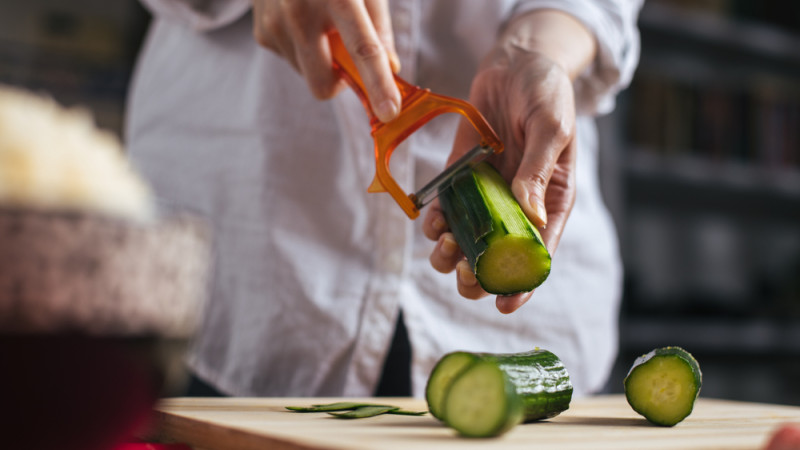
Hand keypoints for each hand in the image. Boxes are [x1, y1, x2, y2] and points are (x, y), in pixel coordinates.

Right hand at [251, 0, 400, 121]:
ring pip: (309, 75)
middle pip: (324, 84)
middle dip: (340, 83)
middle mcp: (299, 13)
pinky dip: (304, 50)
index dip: (378, 84)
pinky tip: (302, 21)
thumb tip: (390, 69)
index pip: (362, 49)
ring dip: (322, 61)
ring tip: (321, 23)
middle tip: (348, 58)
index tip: (389, 112)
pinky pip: (293, 62)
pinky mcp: (262, 34)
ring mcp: (275, 26)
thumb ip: (379, 27)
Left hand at [423, 11, 594, 313]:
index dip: (522, 284)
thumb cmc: (547, 92)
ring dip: (451, 253)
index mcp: (550, 200)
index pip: (538, 253)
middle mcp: (517, 204)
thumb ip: (537, 172)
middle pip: (497, 256)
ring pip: (467, 238)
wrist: (516, 62)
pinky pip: (446, 207)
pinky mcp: (460, 175)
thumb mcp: (551, 128)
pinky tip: (433, 221)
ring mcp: (487, 192)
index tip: (503, 306)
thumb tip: (529, 218)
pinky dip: (436, 220)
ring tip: (444, 248)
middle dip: (478, 274)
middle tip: (464, 275)